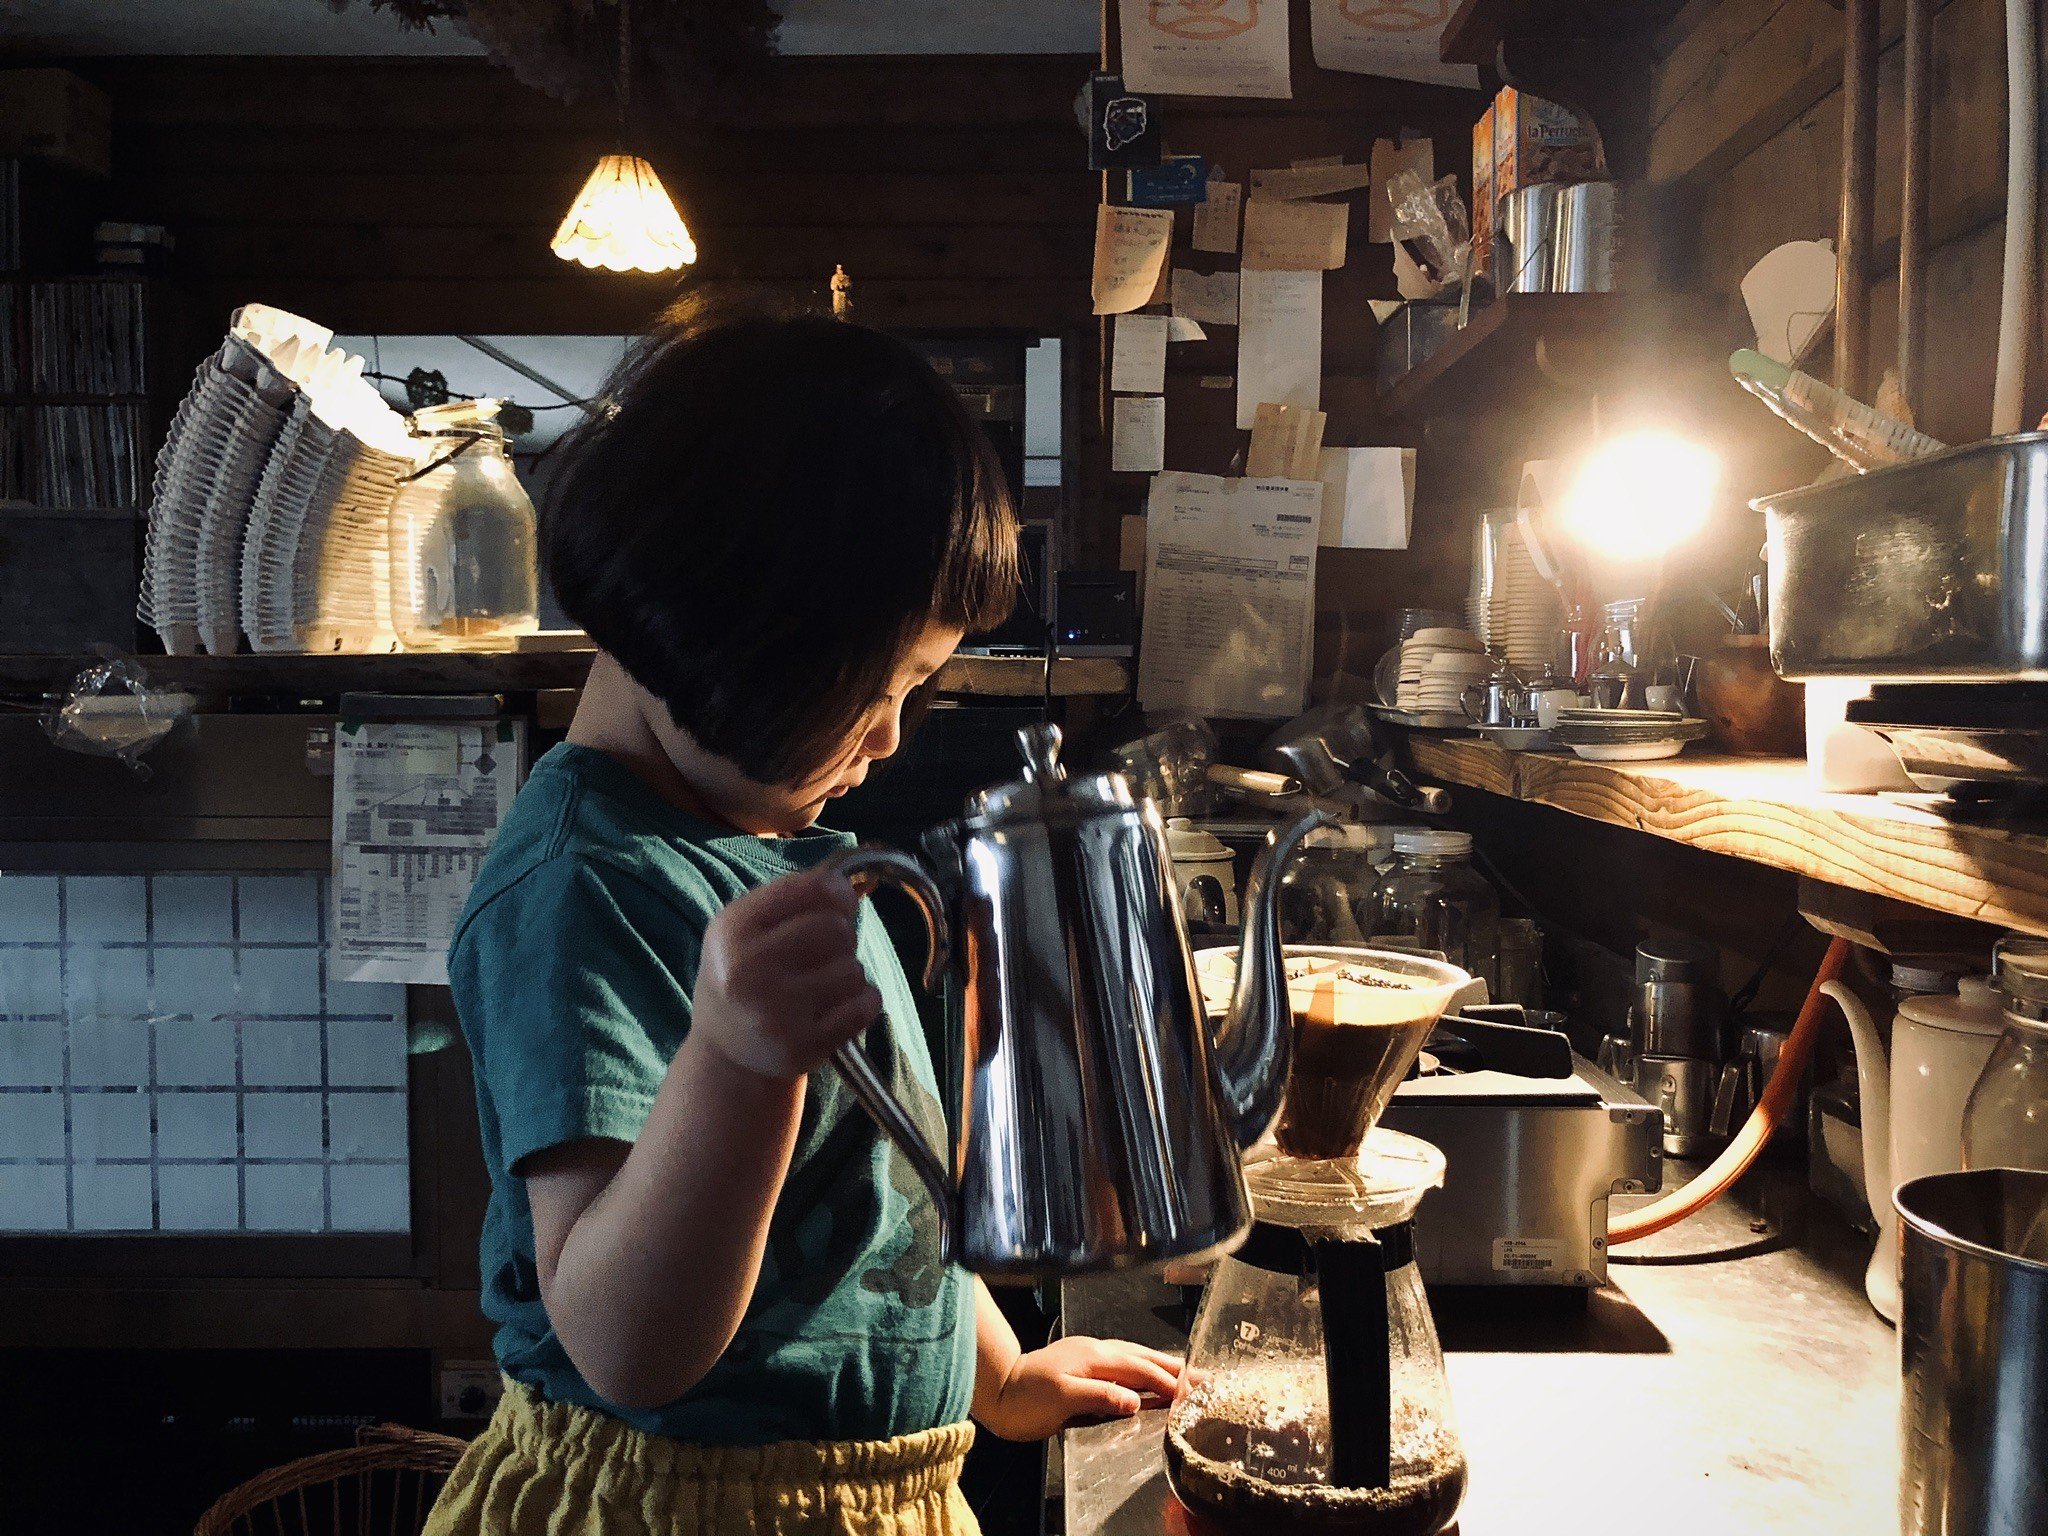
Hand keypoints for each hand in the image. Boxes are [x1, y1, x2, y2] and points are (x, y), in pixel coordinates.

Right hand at [692, 868, 881, 1079]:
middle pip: (836, 929)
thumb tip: (859, 885)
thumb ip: (794, 898)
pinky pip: (864, 1006)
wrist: (724, 1054)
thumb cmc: (745, 978)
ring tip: (822, 985)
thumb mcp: (746, 930)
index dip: (838, 892)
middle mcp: (747, 970)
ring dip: (848, 973)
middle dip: (841, 937)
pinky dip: (863, 1002)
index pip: (814, 888)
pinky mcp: (801, 1047)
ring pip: (853, 969)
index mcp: (733, 929)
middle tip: (824, 954)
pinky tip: (838, 1007)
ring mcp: (774, 1013)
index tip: (841, 904)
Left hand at [977, 1337, 1181, 1441]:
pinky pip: (1123, 1360)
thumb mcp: (1062, 1398)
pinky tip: (1146, 1373)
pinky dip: (1142, 1366)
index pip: (1141, 1369)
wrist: (995, 1387)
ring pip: (1134, 1355)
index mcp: (1095, 1358)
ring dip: (1162, 1364)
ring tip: (1186, 1373)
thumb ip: (1100, 1396)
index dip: (1170, 1381)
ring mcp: (1089, 1354)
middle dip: (1175, 1367)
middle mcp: (1096, 1351)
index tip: (1196, 1391)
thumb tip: (1137, 1400)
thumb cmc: (1025, 1397)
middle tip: (1205, 1377)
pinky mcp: (1081, 1362)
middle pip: (1144, 1357)